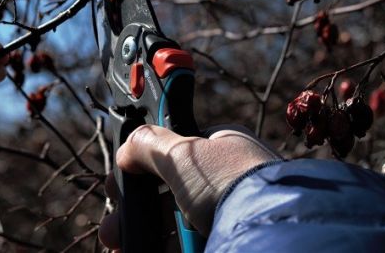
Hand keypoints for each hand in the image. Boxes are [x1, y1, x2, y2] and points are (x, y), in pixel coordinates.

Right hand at [99, 125, 280, 248]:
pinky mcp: (223, 240)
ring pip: (172, 223)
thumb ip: (148, 144)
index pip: (174, 149)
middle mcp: (223, 180)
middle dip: (134, 206)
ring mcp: (225, 214)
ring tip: (116, 241)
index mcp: (220, 148)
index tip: (120, 175)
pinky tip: (137, 250)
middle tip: (113, 220)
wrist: (271, 234)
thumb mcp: (182, 153)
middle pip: (166, 191)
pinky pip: (183, 243)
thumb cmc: (230, 183)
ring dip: (140, 231)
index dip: (143, 161)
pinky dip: (160, 247)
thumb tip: (126, 149)